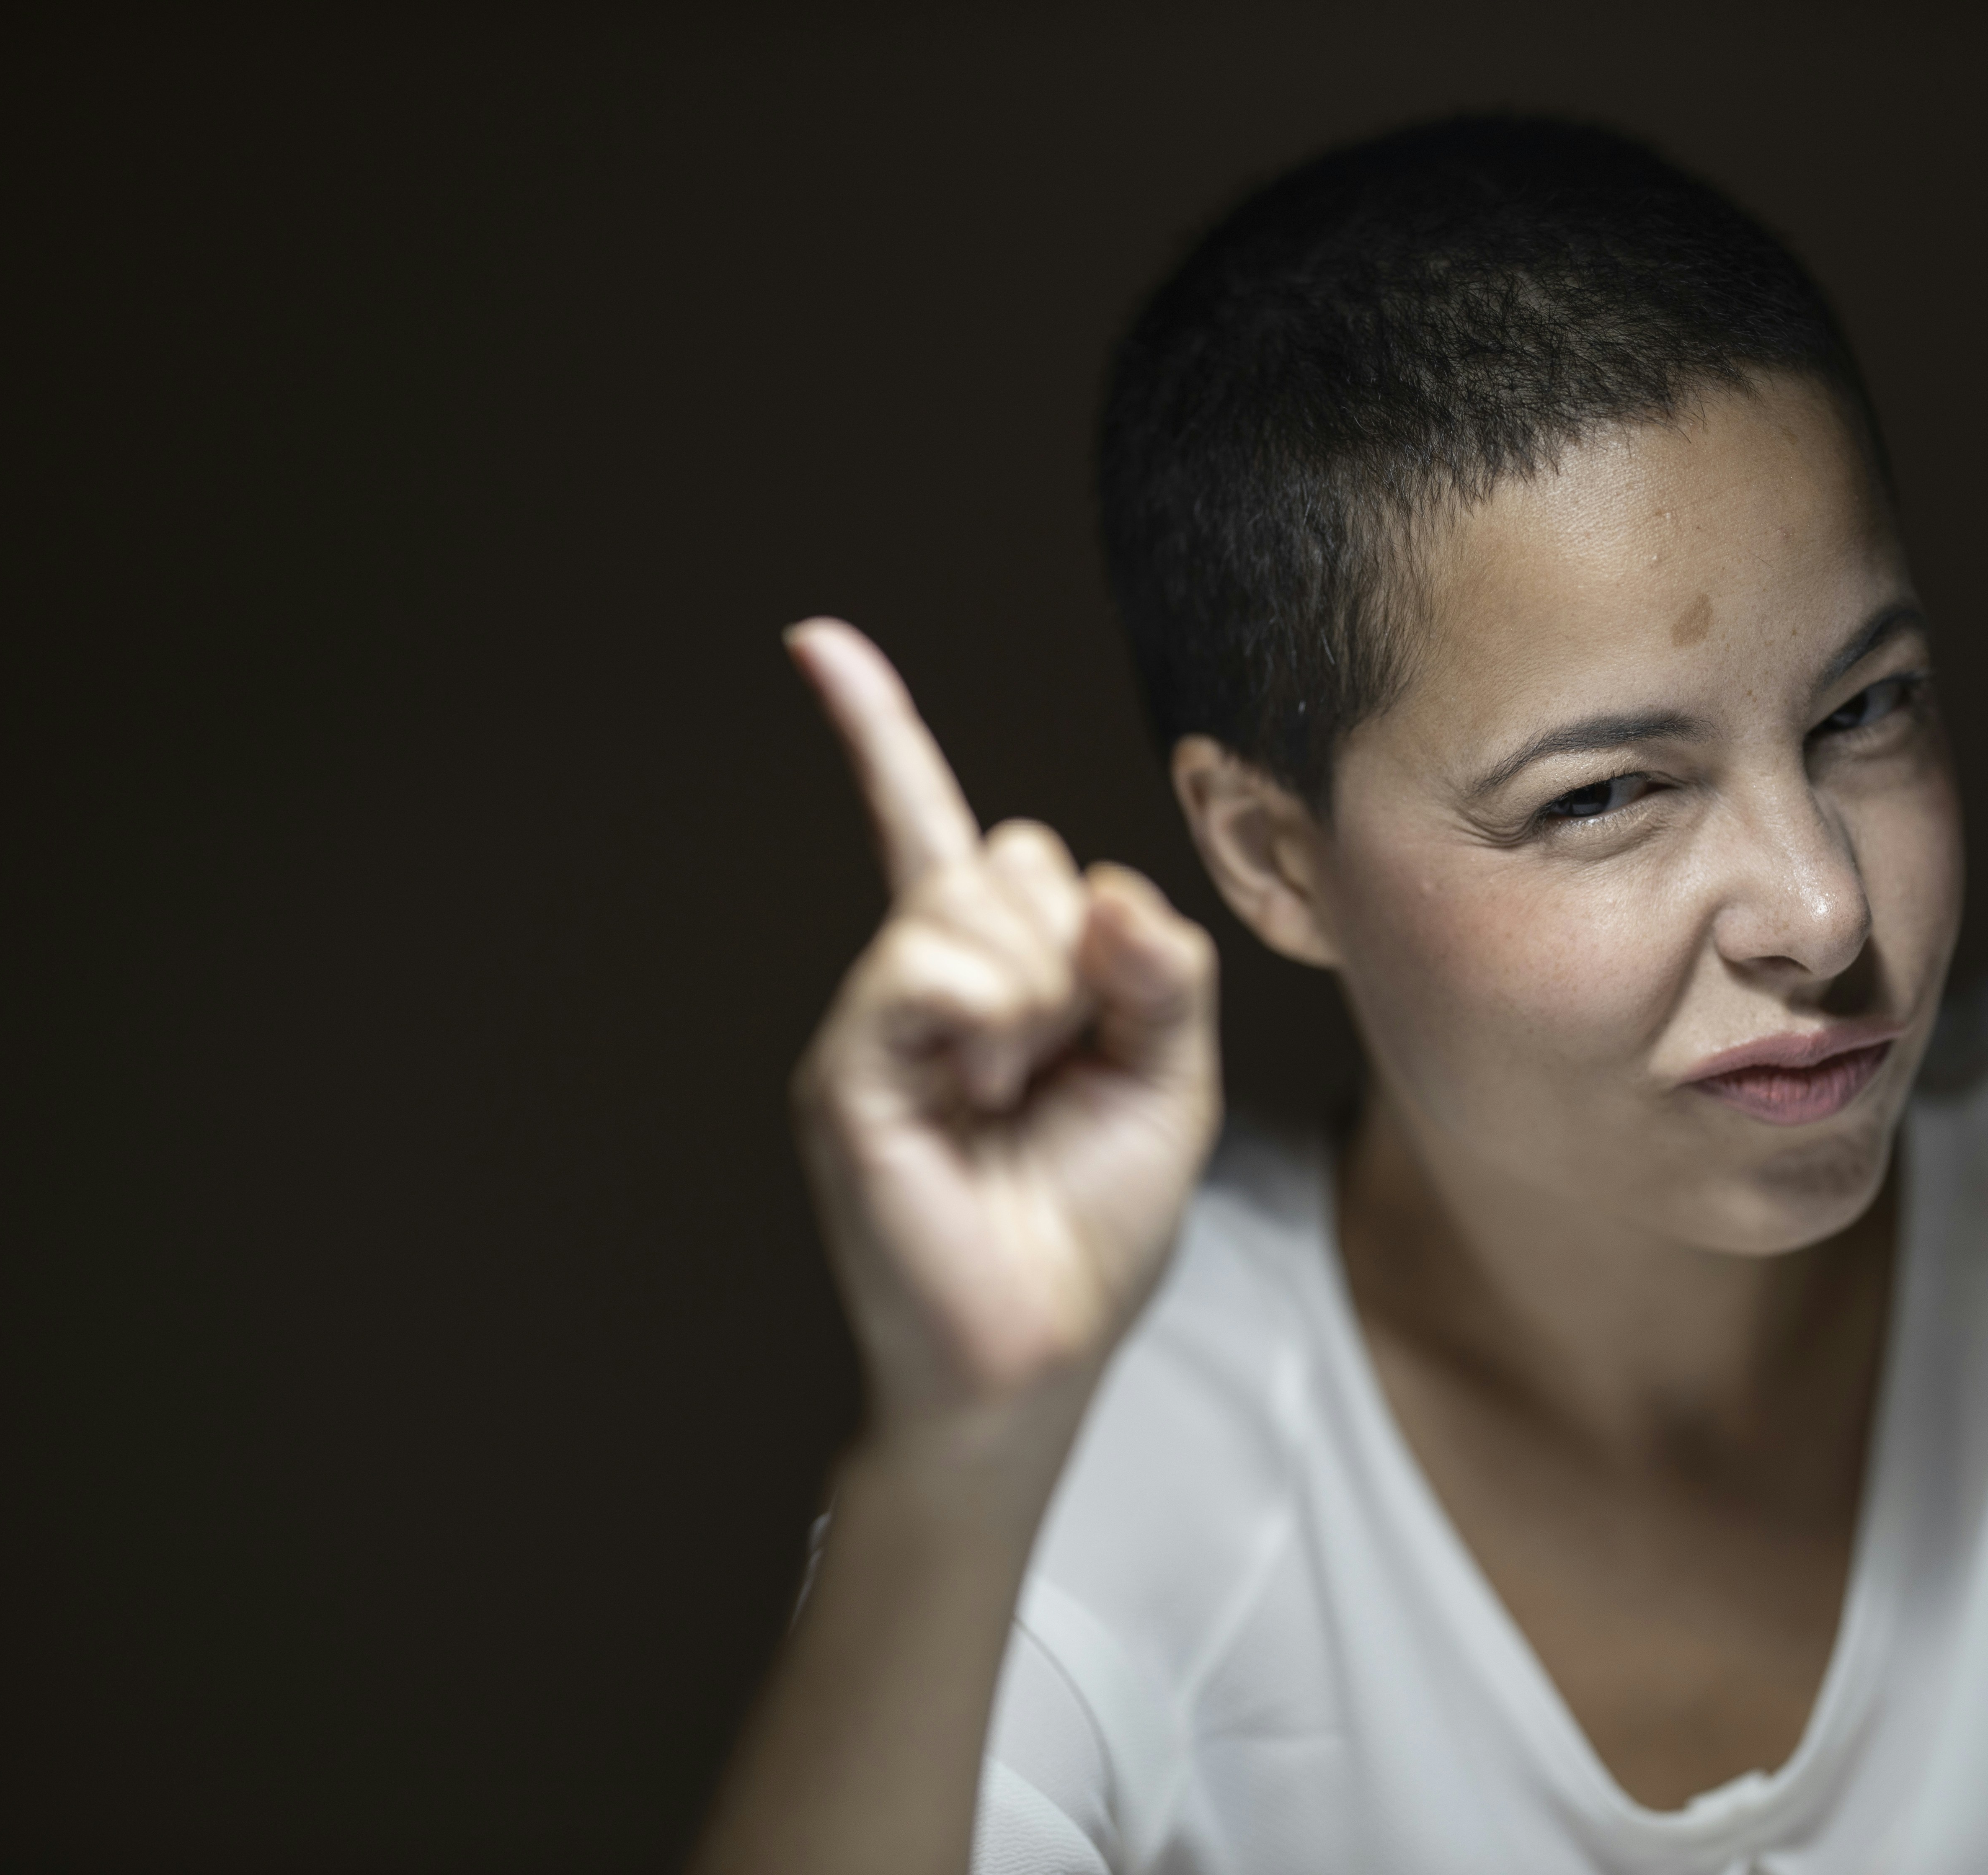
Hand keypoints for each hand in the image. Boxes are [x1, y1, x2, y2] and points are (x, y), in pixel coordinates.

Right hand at [784, 619, 1220, 1424]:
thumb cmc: (1095, 1215)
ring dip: (1041, 997)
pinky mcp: (850, 1067)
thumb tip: (1102, 893)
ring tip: (1016, 1091)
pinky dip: (991, 1018)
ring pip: (981, 904)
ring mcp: (876, 1019)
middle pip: (1014, 857)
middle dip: (1078, 954)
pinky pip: (932, 967)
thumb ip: (1161, 971)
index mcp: (989, 973)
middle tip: (1059, 1064)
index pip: (935, 823)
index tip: (815, 643)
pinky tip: (985, 1086)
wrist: (1042, 1343)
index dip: (878, 732)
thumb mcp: (1172, 1075)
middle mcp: (918, 981)